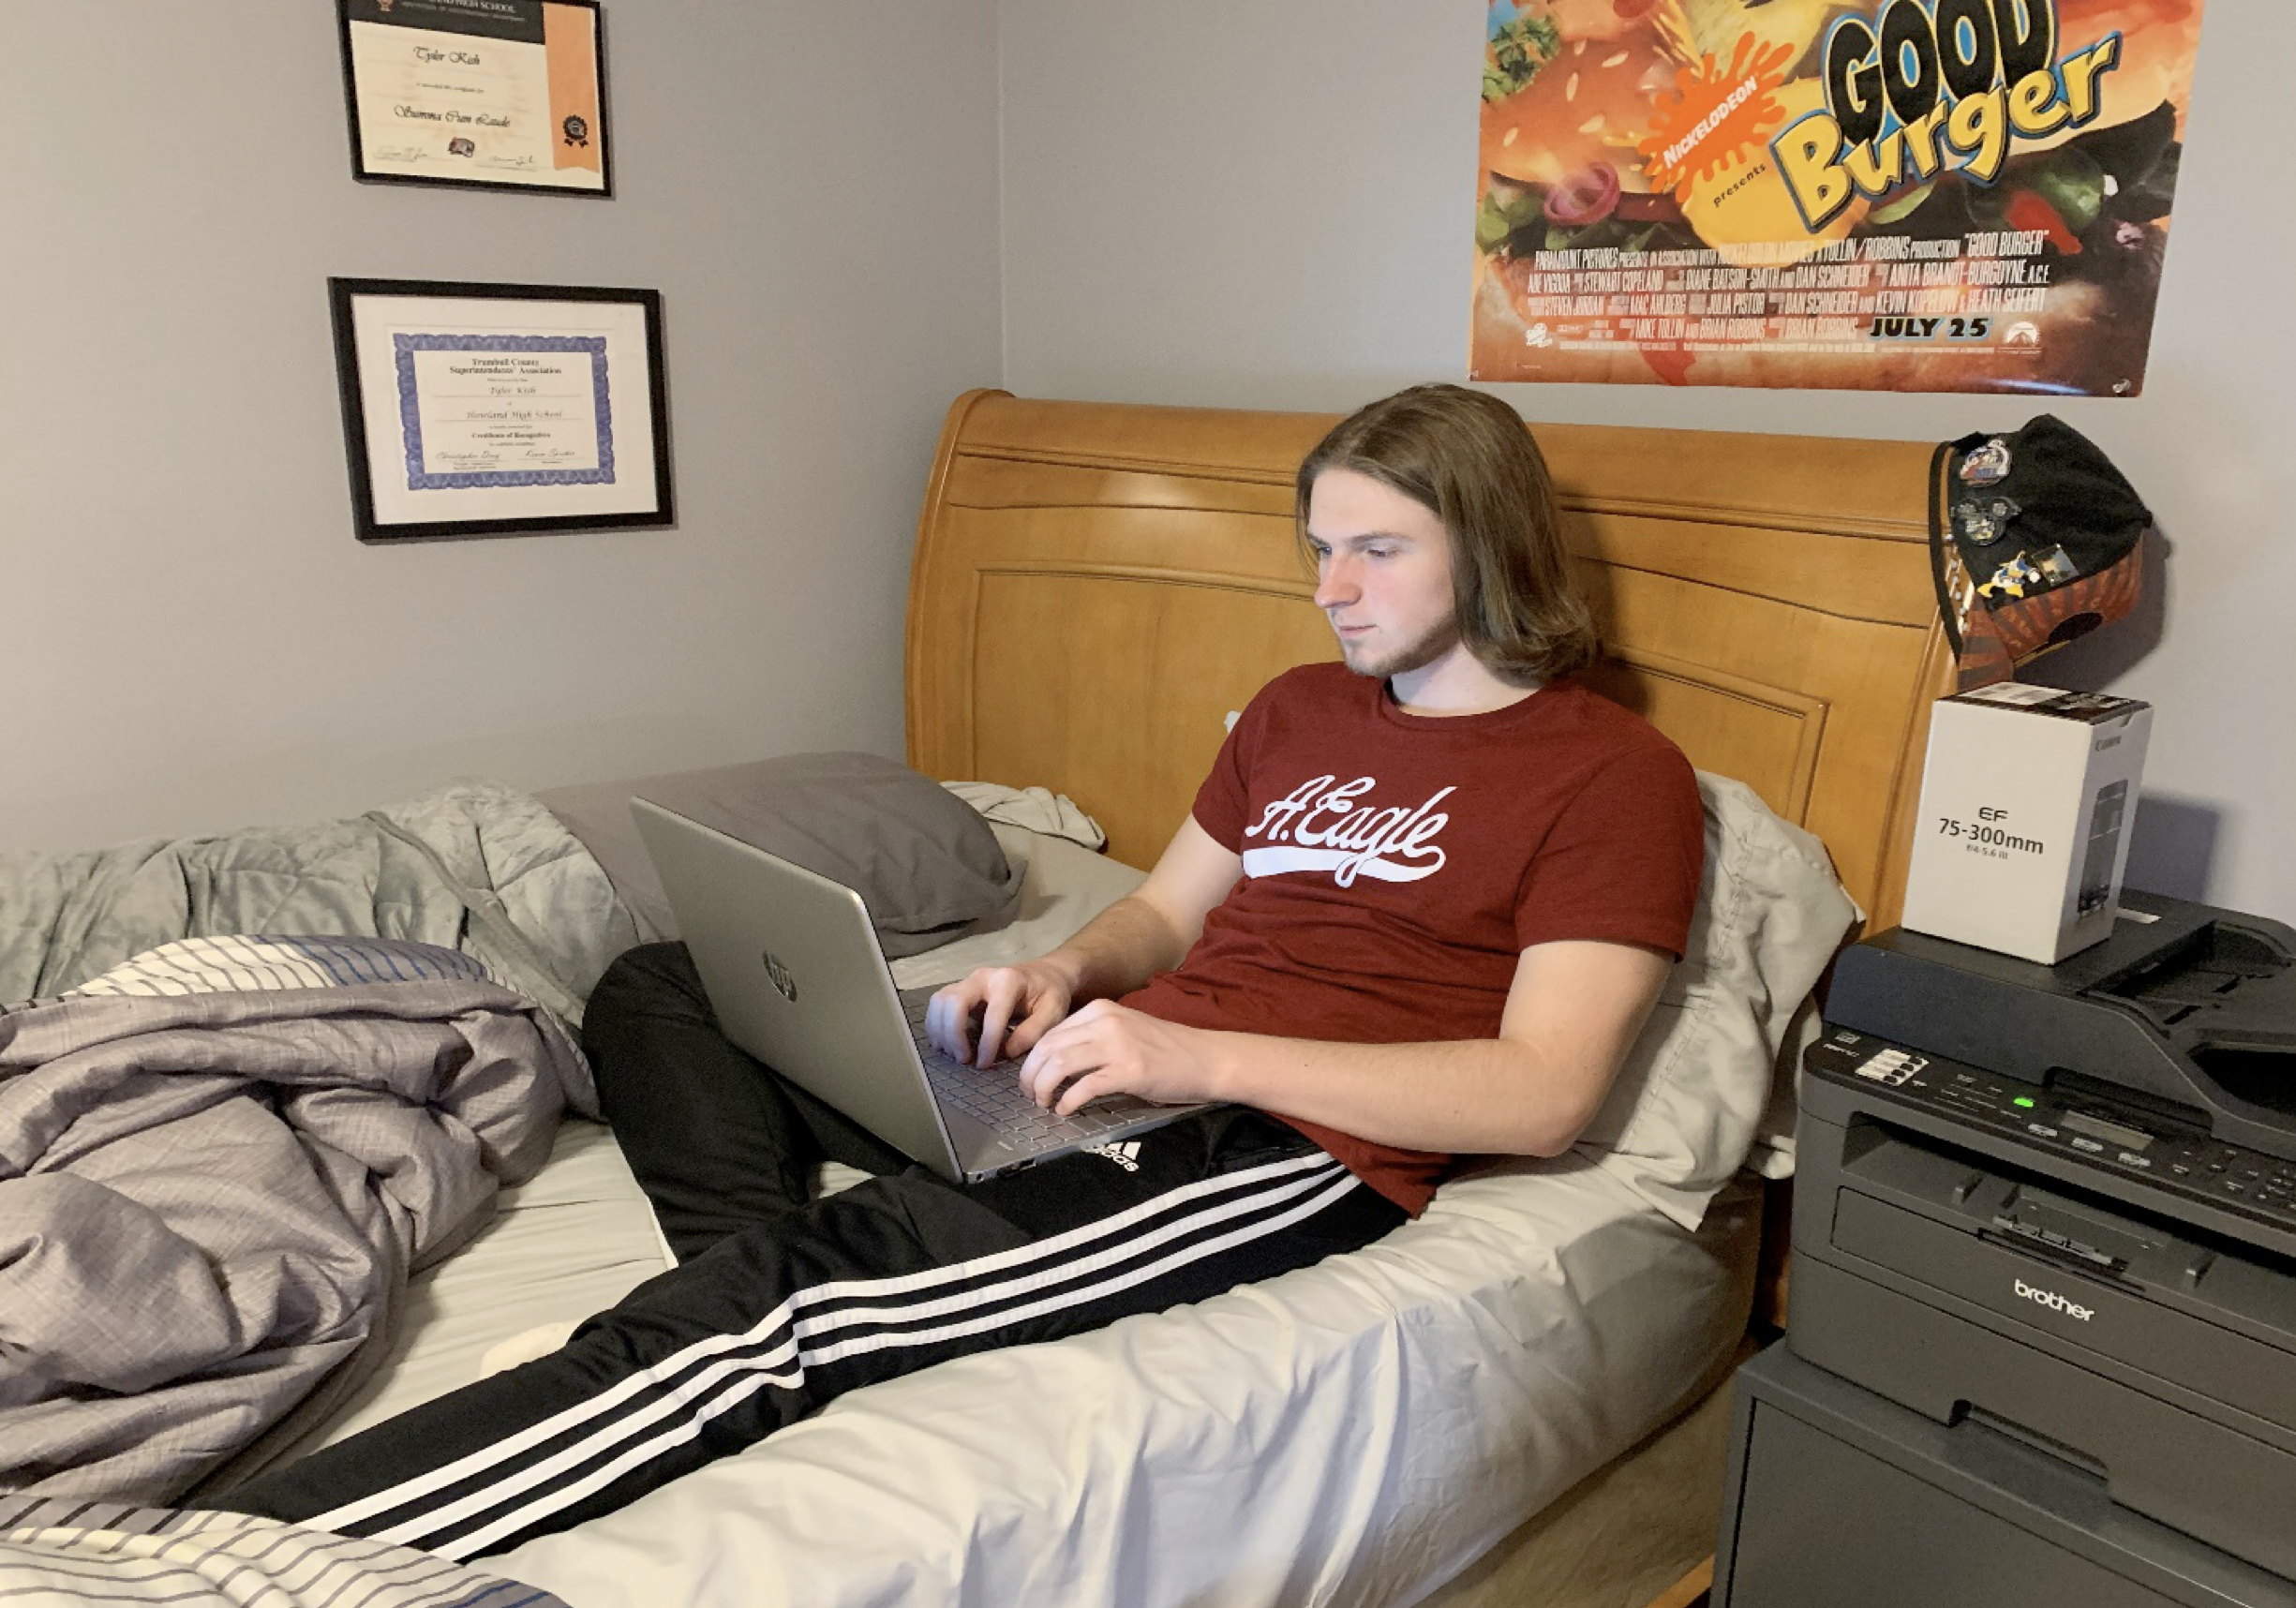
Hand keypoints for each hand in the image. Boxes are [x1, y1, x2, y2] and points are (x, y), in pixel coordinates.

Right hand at [926, 960, 1075, 1067]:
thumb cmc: (1051, 993)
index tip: (984, 1064)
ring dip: (941, 1031)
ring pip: (940, 1001)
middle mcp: (984, 976)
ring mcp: (969, 981)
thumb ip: (1033, 1032)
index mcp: (1009, 980)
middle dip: (953, 1034)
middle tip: (964, 1059)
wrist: (1045, 974)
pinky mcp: (961, 989)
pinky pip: (939, 1005)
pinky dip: (937, 1026)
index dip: (986, 1042)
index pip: (992, 1014)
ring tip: (954, 1054)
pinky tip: (947, 1045)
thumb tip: (1006, 1052)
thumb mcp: (1054, 1012)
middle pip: (954, 1001)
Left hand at [1016, 1001, 1224, 1115]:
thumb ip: (1093, 1038)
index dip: (1032, 1059)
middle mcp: (1105, 1022)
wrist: (1207, 1059)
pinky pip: (1084, 1087)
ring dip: (1043, 1089)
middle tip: (1029, 1095)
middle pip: (1047, 1047)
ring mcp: (1118, 1045)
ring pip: (1059, 1065)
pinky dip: (1068, 1102)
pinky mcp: (1130, 1071)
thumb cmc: (1167, 1050)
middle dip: (1030, 1075)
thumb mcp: (1125, 1031)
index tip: (1030, 1078)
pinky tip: (1066, 1111)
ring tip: (1044, 1103)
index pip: (1050, 1032)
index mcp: (1101, 1010)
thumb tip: (1054, 1062)